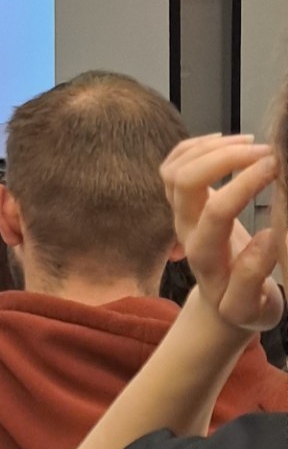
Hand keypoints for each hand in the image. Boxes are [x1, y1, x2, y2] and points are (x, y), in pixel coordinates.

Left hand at [160, 134, 284, 332]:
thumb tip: (269, 236)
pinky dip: (194, 146)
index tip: (276, 167)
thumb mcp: (253, 307)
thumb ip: (256, 277)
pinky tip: (226, 141)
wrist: (221, 308)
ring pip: (174, 169)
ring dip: (210, 148)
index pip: (216, 211)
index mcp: (205, 256)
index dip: (245, 184)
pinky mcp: (182, 204)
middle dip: (225, 158)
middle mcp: (185, 230)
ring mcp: (179, 214)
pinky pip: (173, 166)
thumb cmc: (244, 307)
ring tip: (252, 143)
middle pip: (184, 181)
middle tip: (267, 151)